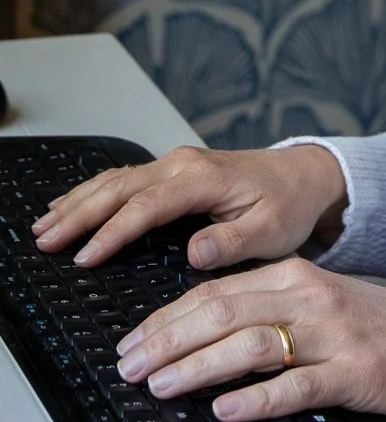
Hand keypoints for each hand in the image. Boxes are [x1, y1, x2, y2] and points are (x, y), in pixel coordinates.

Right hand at [30, 144, 347, 271]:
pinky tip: (71, 205)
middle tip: (46, 241)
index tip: (86, 257)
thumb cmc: (288, 205)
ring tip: (44, 226)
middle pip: (119, 188)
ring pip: (115, 180)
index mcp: (203, 179)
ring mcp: (176, 164)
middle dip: (79, 215)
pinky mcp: (173, 170)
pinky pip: (124, 179)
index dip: (114, 233)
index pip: (147, 207)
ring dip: (78, 202)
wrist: (303, 176)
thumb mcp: (272, 231)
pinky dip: (93, 192)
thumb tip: (194, 252)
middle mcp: (183, 165)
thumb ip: (232, 243)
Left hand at [114, 256, 385, 421]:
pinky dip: (258, 398)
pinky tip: (227, 409)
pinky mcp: (356, 372)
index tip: (132, 341)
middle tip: (129, 365)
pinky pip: (298, 385)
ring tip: (161, 385)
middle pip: (224, 312)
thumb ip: (274, 309)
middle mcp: (313, 296)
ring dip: (198, 367)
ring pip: (251, 345)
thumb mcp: (327, 303)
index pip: (218, 290)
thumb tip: (205, 332)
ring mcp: (335, 334)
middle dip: (167, 340)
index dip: (167, 317)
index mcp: (300, 275)